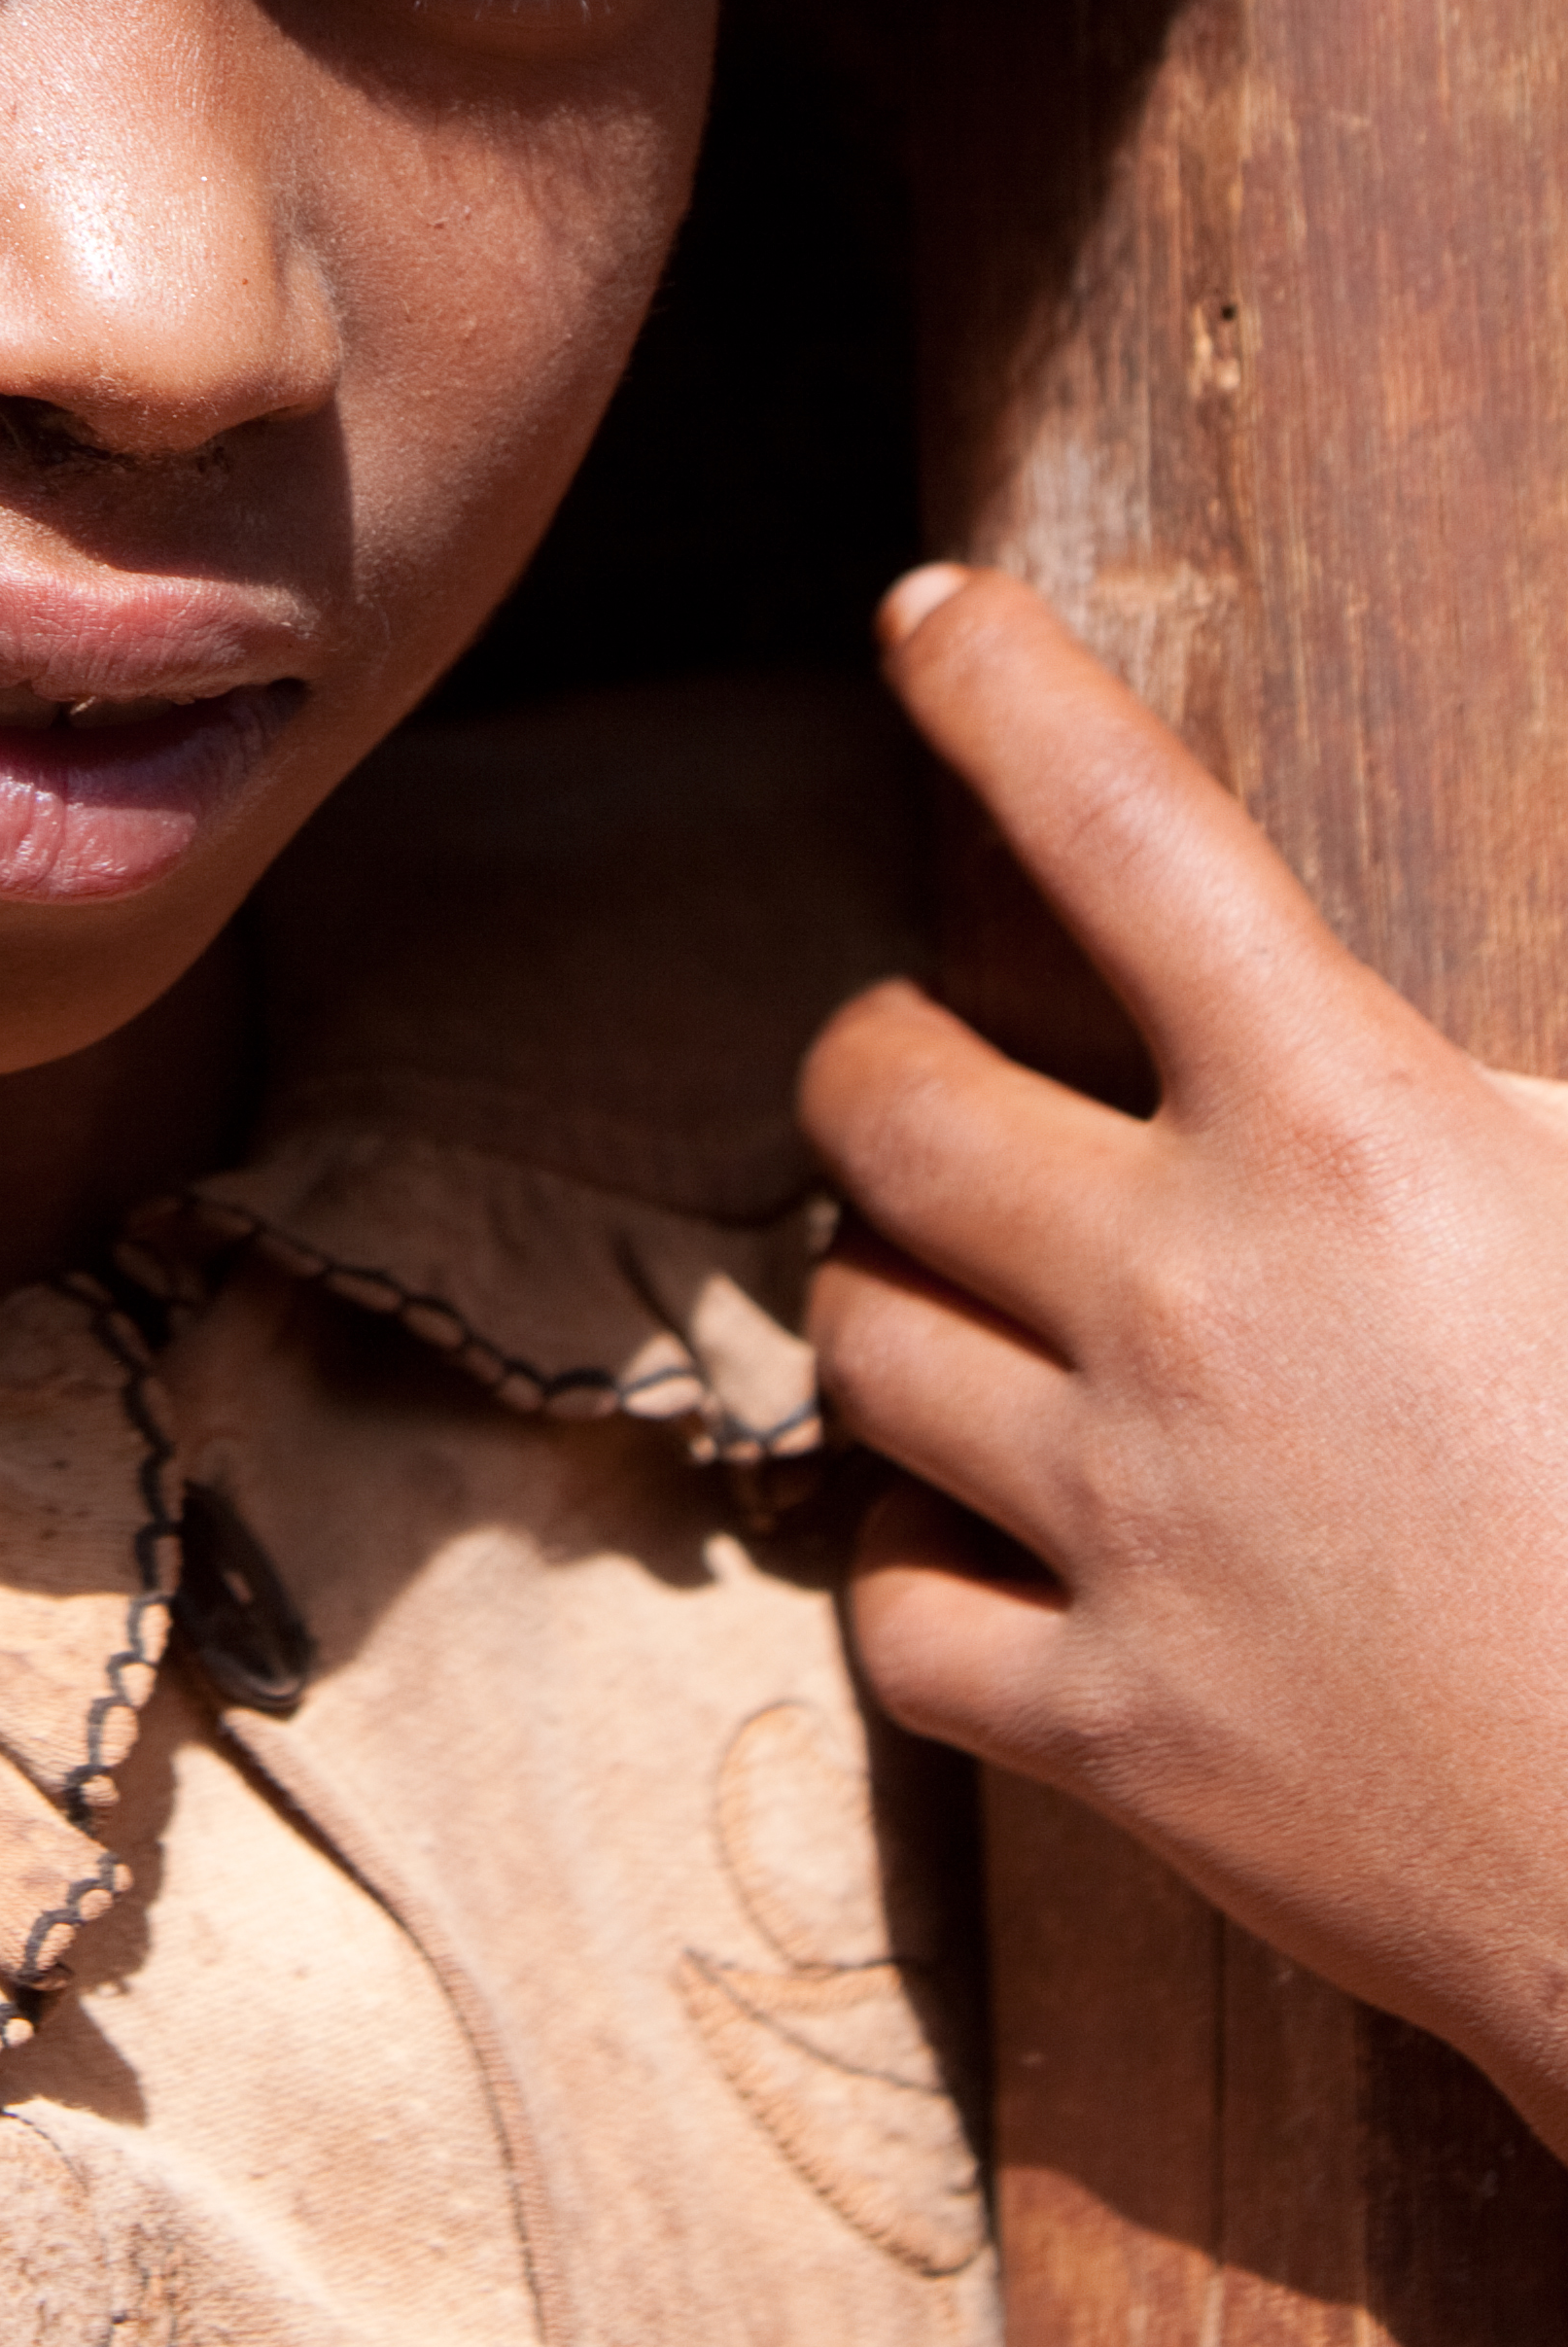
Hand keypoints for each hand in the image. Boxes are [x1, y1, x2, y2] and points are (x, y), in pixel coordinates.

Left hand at [803, 564, 1567, 2152]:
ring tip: (978, 1310)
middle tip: (936, 1081)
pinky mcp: (1111, 1728)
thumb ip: (1489, 1103)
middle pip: (881, 1095)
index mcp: (1356, 1136)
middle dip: (883, 1063)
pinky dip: (925, 1567)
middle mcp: (1199, 1298)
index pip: (1129, 832)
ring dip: (896, 1301)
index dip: (1005, 691)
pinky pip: (896, 1603)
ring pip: (859, 1337)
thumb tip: (1405, 1039)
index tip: (925, 618)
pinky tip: (996, 1547)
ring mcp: (1131, 1522)